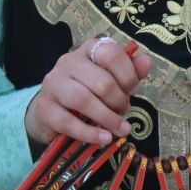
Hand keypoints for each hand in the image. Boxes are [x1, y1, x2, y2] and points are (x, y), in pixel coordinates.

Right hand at [25, 35, 150, 145]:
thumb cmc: (88, 92)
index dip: (127, 74)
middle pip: (100, 81)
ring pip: (83, 99)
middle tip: (124, 111)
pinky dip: (90, 133)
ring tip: (120, 129)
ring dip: (107, 118)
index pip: (110, 53)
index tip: (132, 91)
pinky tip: (104, 139)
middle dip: (118, 101)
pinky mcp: (44, 107)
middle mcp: (68, 62)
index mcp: (88, 50)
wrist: (52, 112)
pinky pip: (68, 122)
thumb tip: (146, 61)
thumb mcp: (112, 80)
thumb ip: (130, 72)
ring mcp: (53, 84)